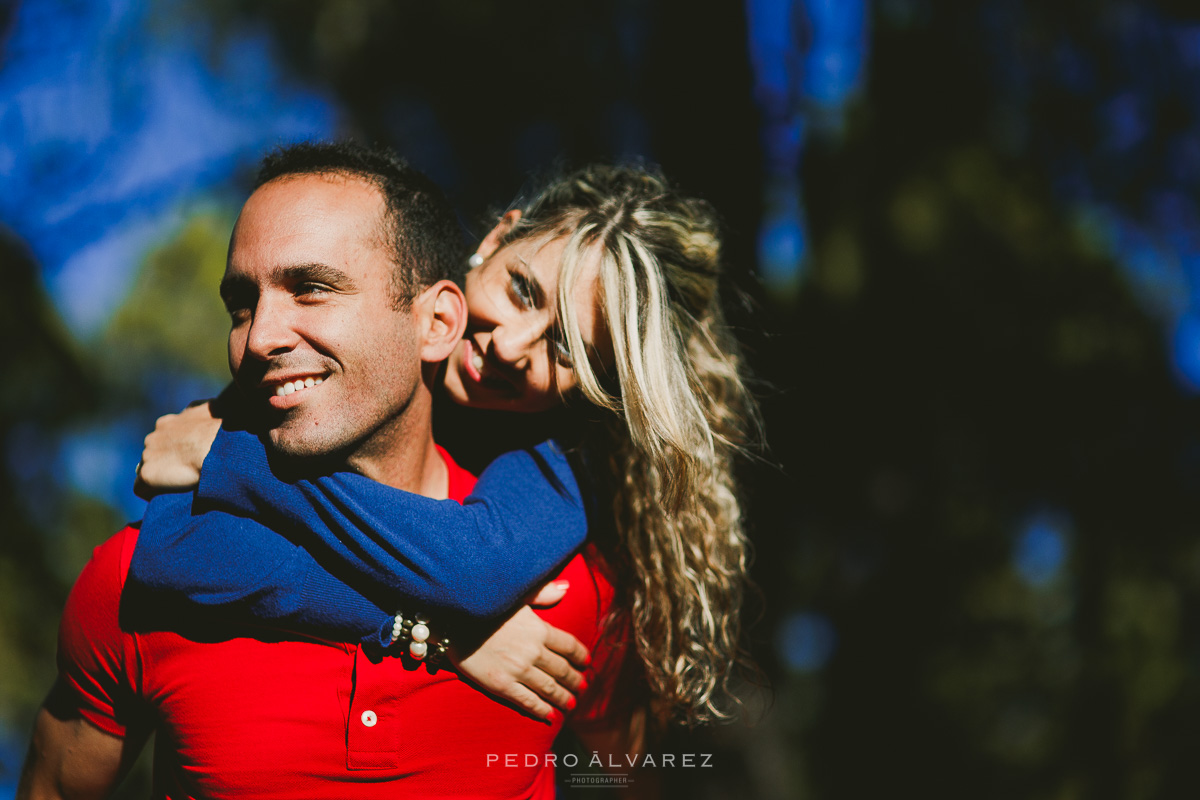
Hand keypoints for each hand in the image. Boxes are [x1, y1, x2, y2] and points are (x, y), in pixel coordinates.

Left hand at [133, 401, 221, 498]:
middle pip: (152, 453)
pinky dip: (150, 492)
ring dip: (159, 476)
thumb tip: (199, 411)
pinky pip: (141, 488)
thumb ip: (198, 412)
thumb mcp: (210, 409)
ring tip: (177, 486)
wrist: (214, 446)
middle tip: (183, 473)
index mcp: (166, 423)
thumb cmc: (218, 428)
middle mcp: (153, 437)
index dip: (173, 449)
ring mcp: (147, 456)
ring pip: (147, 469)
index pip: (162, 438)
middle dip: (164, 462)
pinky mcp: (147, 474)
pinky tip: (165, 496)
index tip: (186, 457)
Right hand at [451, 580, 589, 721]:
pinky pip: (527, 700)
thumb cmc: (486, 604)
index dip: (580, 655)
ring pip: (548, 688)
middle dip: (575, 680)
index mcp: (539, 629)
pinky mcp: (501, 684)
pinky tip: (549, 715)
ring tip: (571, 704)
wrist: (454, 620)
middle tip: (583, 687)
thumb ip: (543, 593)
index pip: (569, 645)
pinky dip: (540, 709)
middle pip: (562, 670)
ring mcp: (518, 670)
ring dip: (563, 697)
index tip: (586, 662)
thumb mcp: (518, 594)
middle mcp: (533, 651)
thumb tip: (566, 588)